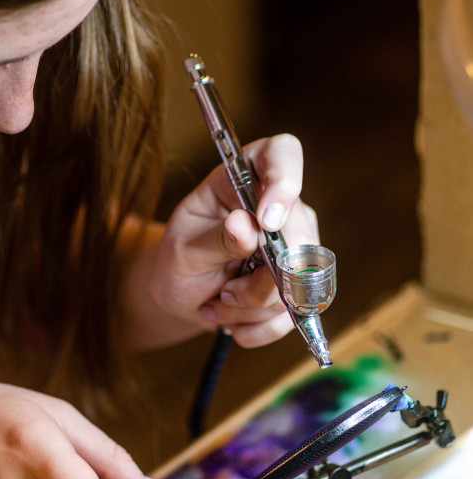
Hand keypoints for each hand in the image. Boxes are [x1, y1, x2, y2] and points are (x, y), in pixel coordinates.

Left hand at [148, 133, 319, 347]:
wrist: (181, 296)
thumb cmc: (178, 261)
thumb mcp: (183, 249)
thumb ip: (215, 239)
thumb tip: (246, 226)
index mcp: (244, 179)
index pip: (283, 152)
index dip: (284, 181)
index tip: (266, 220)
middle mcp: (279, 206)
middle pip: (300, 236)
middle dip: (263, 279)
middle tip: (225, 290)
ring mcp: (296, 244)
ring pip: (299, 282)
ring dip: (252, 305)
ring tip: (219, 301)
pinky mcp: (301, 282)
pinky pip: (295, 313)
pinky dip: (258, 325)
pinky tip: (231, 318)